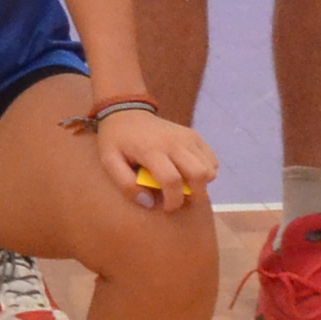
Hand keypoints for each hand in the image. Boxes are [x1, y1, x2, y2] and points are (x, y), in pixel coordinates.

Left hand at [88, 105, 217, 212]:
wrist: (125, 112)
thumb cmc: (116, 140)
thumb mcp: (109, 161)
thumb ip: (126, 184)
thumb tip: (148, 203)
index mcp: (151, 150)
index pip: (172, 180)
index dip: (173, 200)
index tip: (166, 207)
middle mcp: (173, 142)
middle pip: (199, 174)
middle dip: (194, 195)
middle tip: (181, 199)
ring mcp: (186, 137)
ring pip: (209, 168)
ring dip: (201, 184)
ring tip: (184, 186)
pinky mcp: (194, 135)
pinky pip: (211, 159)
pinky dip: (206, 171)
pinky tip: (189, 172)